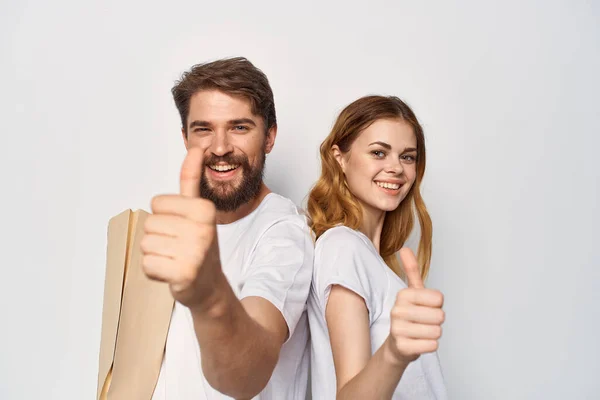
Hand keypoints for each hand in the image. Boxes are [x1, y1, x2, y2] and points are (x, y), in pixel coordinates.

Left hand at [140, 146, 221, 307]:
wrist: (209, 286)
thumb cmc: (199, 245)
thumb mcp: (198, 210)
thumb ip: (192, 179)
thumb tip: (194, 148)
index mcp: (205, 209)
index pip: (157, 202)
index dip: (165, 217)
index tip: (182, 228)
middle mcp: (203, 229)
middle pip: (149, 223)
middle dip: (158, 237)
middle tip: (179, 247)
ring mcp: (195, 253)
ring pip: (146, 244)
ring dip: (156, 255)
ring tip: (175, 259)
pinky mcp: (184, 274)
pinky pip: (147, 264)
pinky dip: (155, 271)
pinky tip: (172, 273)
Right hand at [386, 248, 444, 364]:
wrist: (397, 345)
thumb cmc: (409, 316)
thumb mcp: (412, 292)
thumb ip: (411, 270)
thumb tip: (404, 248)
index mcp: (403, 295)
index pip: (439, 298)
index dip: (437, 305)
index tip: (426, 307)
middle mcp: (397, 310)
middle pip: (439, 315)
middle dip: (436, 321)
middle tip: (424, 322)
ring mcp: (398, 329)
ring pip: (437, 331)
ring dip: (433, 334)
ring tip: (421, 332)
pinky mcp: (402, 347)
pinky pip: (432, 346)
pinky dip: (430, 346)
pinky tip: (419, 343)